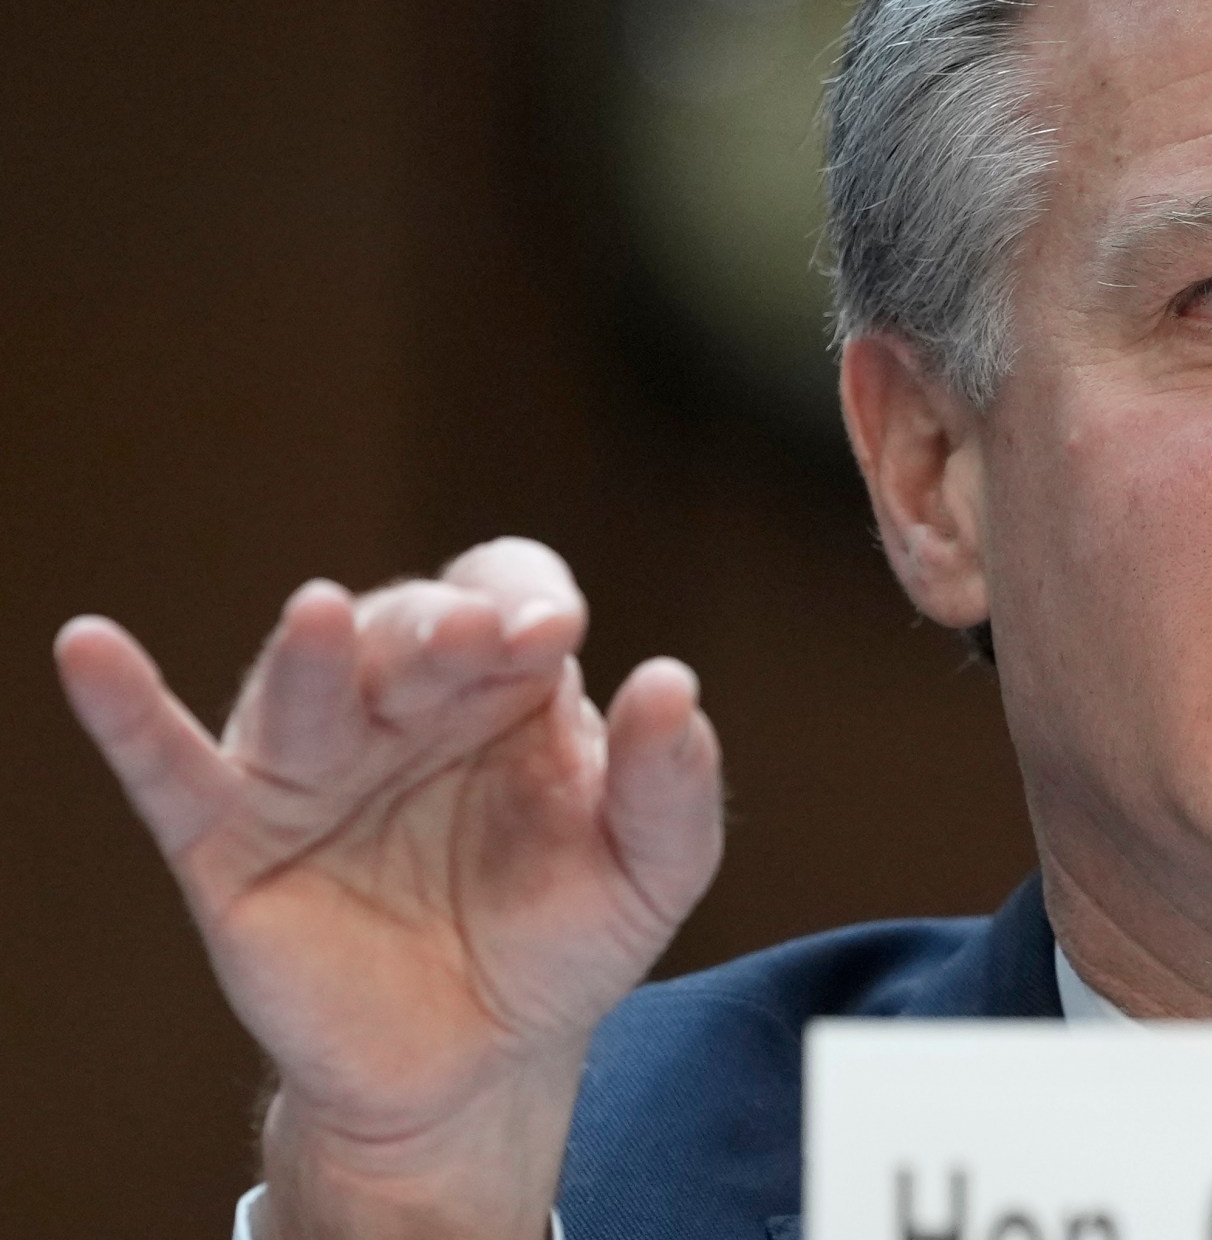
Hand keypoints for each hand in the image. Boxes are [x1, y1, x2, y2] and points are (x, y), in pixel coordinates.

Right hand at [54, 539, 723, 1237]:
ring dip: (316, 655)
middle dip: (436, 632)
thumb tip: (672, 681)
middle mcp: (401, 704)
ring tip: (321, 614)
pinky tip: (90, 649)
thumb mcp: (651, 869)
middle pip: (405, 631)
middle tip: (473, 640)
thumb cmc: (563, 938)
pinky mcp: (231, 841)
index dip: (524, 601)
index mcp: (504, 685)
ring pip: (301, 688)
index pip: (506, 594)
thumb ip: (673, 783)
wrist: (480, 1066)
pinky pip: (167, 766)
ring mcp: (310, 766)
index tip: (553, 633)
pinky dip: (125, 710)